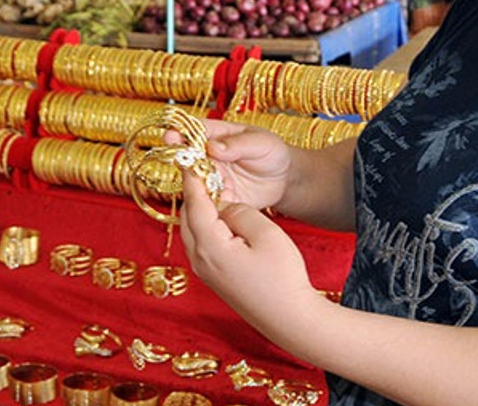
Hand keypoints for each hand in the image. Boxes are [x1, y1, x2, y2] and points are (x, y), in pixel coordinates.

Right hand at [168, 120, 292, 210]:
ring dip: (192, 187)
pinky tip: (208, 209)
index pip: (194, 131)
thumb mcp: (261, 142)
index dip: (181, 133)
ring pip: (193, 183)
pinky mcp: (217, 199)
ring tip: (198, 188)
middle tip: (181, 163)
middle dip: (181, 161)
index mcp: (216, 135)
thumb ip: (238, 144)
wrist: (283, 180)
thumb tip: (213, 146)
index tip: (172, 137)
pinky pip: (206, 204)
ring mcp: (210, 179)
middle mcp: (208, 157)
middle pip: (188, 158)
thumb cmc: (271, 152)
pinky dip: (204, 207)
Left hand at [179, 174, 321, 335]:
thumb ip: (239, 212)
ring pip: (192, 231)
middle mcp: (200, 260)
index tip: (190, 159)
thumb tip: (224, 206)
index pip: (195, 203)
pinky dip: (205, 226)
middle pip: (188, 217)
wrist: (290, 319)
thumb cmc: (282, 277)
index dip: (194, 179)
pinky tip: (221, 218)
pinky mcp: (214, 279)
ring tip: (213, 190)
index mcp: (210, 246)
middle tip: (203, 171)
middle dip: (194, 193)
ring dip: (200, 210)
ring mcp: (204, 272)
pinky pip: (201, 244)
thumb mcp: (265, 234)